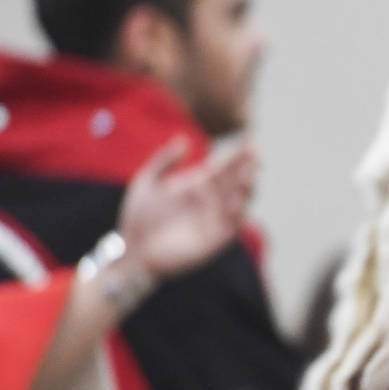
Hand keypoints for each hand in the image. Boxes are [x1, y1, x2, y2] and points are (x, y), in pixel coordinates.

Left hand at [115, 136, 255, 281]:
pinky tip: (239, 200)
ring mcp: (215, 219)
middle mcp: (211, 200)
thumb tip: (184, 140)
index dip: (238, 155)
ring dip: (247, 187)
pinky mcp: (216, 239)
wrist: (132, 249)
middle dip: (247, 166)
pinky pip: (233, 224)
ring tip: (251, 173)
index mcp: (197, 185)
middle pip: (235, 180)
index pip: (223, 167)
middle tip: (256, 151)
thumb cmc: (137, 217)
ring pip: (239, 201)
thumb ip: (165, 160)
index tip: (250, 140)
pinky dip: (239, 212)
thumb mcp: (147, 181)